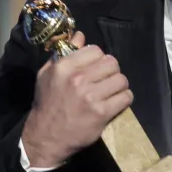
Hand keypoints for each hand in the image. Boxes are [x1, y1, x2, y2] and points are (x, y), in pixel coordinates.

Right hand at [21, 31, 132, 167]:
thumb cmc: (47, 104)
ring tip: (111, 92)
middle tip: (106, 80)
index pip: (96, 50)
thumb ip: (64, 53)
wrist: (46, 136)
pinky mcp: (102, 113)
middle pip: (112, 63)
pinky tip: (116, 102)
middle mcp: (78, 78)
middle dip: (111, 71)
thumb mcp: (47, 74)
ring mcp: (91, 96)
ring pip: (121, 80)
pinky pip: (125, 97)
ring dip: (119, 85)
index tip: (96, 68)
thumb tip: (80, 35)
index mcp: (64, 67)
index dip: (99, 59)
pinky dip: (124, 99)